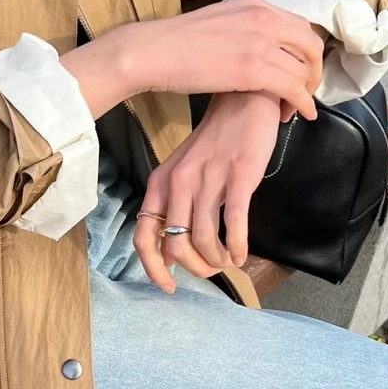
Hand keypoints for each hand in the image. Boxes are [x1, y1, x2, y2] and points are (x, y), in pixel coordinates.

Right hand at [61, 0, 324, 122]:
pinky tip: (301, 115)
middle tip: (306, 92)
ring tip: (297, 109)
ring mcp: (261, 41)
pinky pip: (294, 88)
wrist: (151, 51)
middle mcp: (264, 17)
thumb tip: (249, 46)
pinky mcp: (254, 68)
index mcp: (255, 4)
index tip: (299, 71)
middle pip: (310, 44)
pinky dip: (303, 103)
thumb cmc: (174, 43)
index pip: (299, 25)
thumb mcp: (217, 22)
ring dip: (306, 92)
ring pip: (304, 68)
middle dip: (314, 71)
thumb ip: (240, 28)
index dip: (305, 52)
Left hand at [134, 90, 282, 292]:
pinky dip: (237, 246)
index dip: (153, 268)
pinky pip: (233, 224)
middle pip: (174, 246)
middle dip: (195, 268)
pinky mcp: (238, 177)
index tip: (168, 286)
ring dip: (217, 260)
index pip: (143, 236)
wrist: (244, 102)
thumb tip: (172, 251)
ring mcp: (207, 179)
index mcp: (160, 184)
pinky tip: (242, 254)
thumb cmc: (216, 142)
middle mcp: (178, 183)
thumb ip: (175, 206)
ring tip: (229, 261)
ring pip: (203, 240)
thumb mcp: (184, 171)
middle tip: (212, 270)